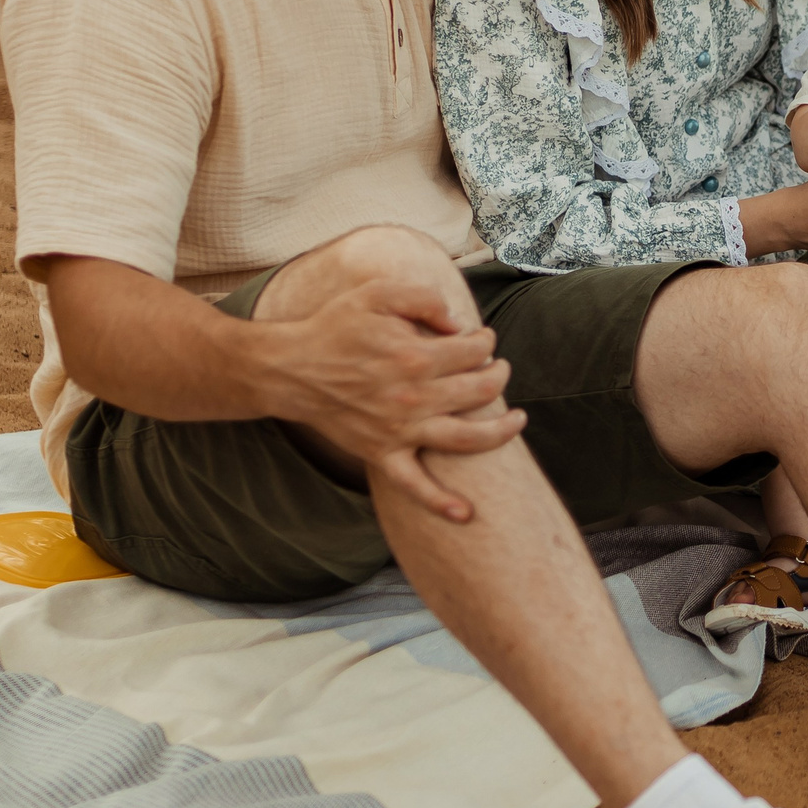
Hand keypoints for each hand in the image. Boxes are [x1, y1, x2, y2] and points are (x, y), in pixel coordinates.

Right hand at [260, 279, 525, 519]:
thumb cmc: (335, 327)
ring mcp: (399, 431)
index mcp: (415, 356)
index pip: (475, 351)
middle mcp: (413, 398)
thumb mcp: (378, 293)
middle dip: (498, 375)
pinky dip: (441, 503)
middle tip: (498, 369)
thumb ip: (425, 298)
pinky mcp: (381, 455)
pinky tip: (466, 515)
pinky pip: (415, 487)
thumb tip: (461, 323)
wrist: (289, 370)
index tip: (482, 339)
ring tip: (518, 420)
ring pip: (466, 440)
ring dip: (500, 432)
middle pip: (480, 391)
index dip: (486, 341)